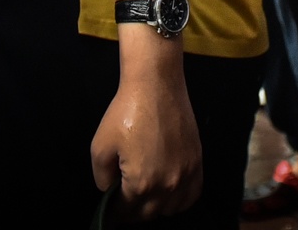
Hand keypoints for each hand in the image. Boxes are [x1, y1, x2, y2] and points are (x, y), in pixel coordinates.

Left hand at [91, 57, 202, 220]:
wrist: (156, 85)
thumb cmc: (125, 112)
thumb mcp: (100, 147)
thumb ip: (101, 178)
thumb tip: (110, 190)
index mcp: (142, 184)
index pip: (126, 212)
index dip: (114, 212)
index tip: (109, 209)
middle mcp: (168, 185)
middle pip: (149, 214)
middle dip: (133, 210)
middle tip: (124, 199)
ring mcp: (186, 174)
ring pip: (172, 208)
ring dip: (157, 207)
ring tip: (146, 195)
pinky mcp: (197, 161)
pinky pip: (193, 194)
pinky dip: (181, 200)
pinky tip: (170, 193)